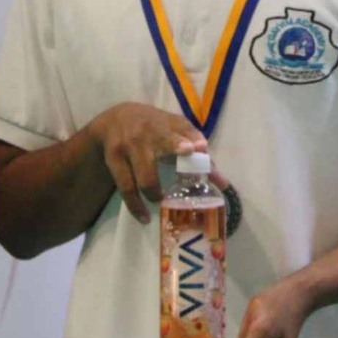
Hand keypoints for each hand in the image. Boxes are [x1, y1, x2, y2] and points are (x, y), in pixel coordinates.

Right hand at [87, 103, 205, 222]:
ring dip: (154, 193)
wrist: (114, 120)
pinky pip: (126, 187)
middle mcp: (150, 131)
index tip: (197, 147)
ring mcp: (130, 145)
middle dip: (174, 148)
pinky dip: (135, 205)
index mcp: (169, 125)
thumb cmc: (155, 129)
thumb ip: (199, 157)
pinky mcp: (114, 159)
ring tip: (160, 201)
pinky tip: (144, 217)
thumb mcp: (175, 134)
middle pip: (163, 140)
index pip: (183, 129)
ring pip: (145, 175)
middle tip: (186, 154)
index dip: (190, 138)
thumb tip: (223, 184)